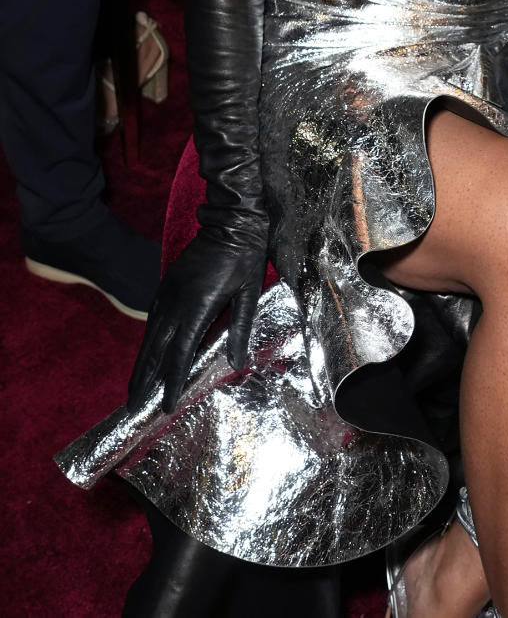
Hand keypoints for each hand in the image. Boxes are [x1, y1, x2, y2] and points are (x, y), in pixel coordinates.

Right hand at [127, 227, 266, 414]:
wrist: (229, 221)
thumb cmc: (244, 257)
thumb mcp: (250, 293)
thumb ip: (241, 327)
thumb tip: (236, 363)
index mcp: (197, 308)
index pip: (180, 355)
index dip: (172, 383)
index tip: (165, 407)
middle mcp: (176, 304)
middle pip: (156, 351)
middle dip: (144, 382)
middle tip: (133, 410)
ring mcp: (168, 294)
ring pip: (150, 337)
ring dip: (141, 365)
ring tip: (134, 390)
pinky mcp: (166, 286)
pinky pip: (153, 321)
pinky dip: (147, 343)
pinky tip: (145, 356)